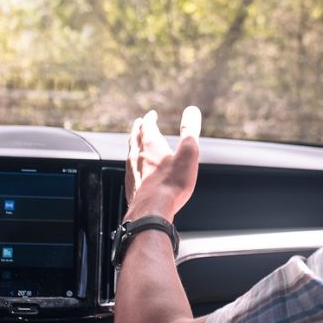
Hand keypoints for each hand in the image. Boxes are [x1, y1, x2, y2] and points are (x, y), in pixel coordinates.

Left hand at [125, 106, 200, 222]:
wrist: (152, 212)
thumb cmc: (171, 184)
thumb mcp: (187, 153)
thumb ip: (190, 130)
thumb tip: (192, 110)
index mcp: (151, 146)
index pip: (147, 126)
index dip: (150, 119)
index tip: (151, 114)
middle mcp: (138, 157)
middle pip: (135, 138)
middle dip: (138, 129)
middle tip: (139, 124)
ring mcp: (132, 173)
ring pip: (130, 154)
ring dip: (133, 146)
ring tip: (135, 144)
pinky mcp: (131, 188)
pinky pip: (130, 172)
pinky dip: (132, 165)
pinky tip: (135, 172)